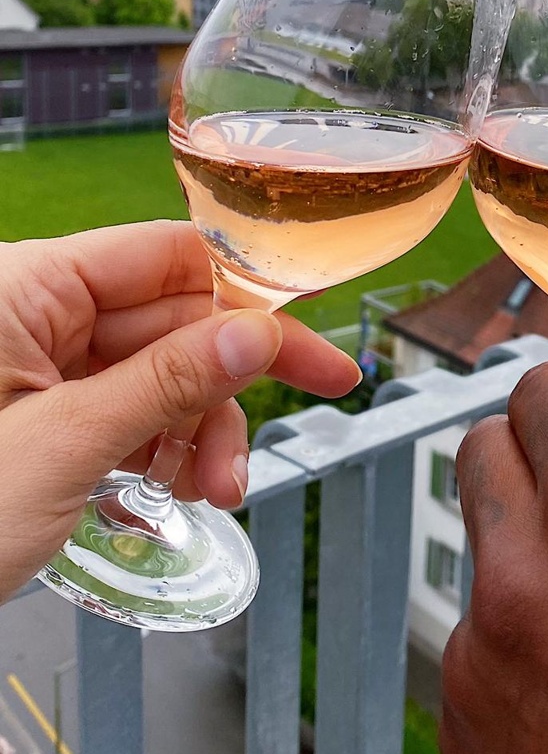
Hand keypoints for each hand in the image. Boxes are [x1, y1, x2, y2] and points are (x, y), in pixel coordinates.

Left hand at [0, 221, 359, 599]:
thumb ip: (166, 384)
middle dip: (224, 390)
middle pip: (169, 322)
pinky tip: (168, 490)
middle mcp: (29, 313)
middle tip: (288, 427)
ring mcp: (29, 365)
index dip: (249, 299)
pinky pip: (119, 409)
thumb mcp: (62, 448)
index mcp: (23, 286)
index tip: (312, 343)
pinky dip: (155, 449)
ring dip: (196, 432)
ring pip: (152, 373)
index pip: (167, 259)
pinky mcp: (32, 412)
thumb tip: (257, 333)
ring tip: (209, 494)